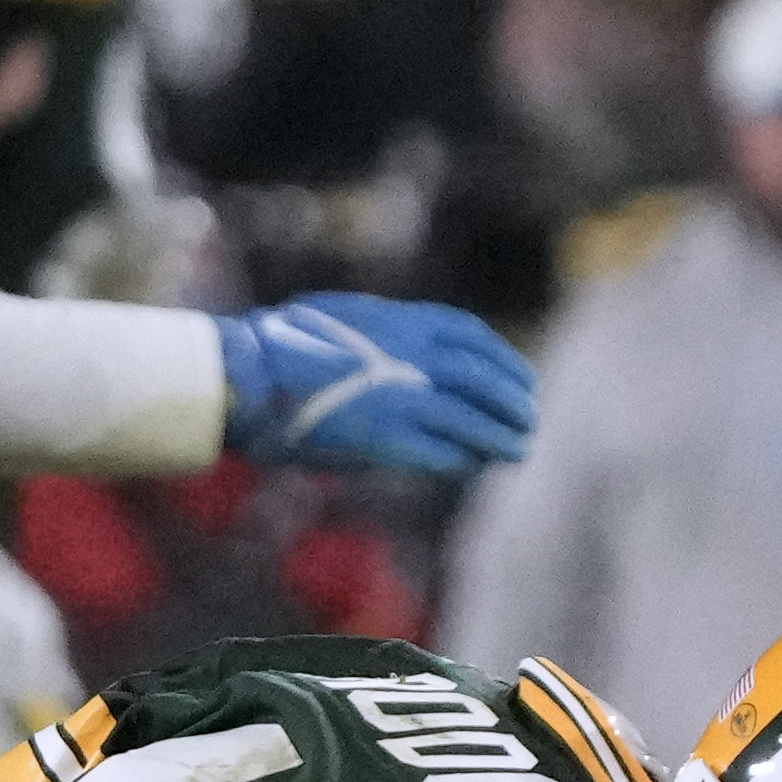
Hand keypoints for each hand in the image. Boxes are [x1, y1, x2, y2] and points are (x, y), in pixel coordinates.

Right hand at [220, 292, 541, 473]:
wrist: (252, 372)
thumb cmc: (287, 343)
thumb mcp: (351, 318)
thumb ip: (392, 332)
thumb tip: (417, 346)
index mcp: (404, 323)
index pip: (473, 339)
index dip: (504, 361)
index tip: (521, 378)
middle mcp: (414, 358)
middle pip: (483, 381)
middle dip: (513, 402)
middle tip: (529, 419)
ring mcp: (403, 400)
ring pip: (471, 421)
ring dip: (499, 437)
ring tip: (518, 449)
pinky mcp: (387, 440)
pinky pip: (440, 453)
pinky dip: (462, 459)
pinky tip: (472, 464)